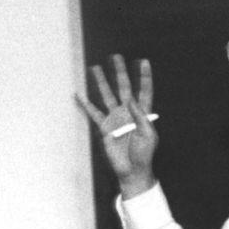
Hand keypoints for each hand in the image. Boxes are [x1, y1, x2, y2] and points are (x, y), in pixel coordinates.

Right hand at [76, 54, 158, 197]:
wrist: (132, 170)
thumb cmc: (144, 154)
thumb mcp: (148, 135)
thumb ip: (140, 115)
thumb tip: (130, 99)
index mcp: (143, 113)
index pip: (144, 90)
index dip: (144, 77)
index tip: (143, 61)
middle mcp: (128, 112)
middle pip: (124, 87)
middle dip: (120, 72)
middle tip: (115, 57)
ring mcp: (115, 118)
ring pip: (107, 95)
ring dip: (101, 82)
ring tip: (95, 68)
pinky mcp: (105, 128)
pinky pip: (93, 113)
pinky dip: (86, 104)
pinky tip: (79, 94)